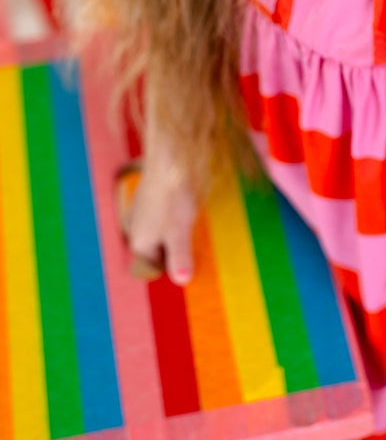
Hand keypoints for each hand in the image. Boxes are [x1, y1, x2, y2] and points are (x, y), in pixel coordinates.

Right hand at [122, 155, 197, 285]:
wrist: (168, 158)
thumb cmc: (172, 198)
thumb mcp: (179, 233)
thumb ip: (180, 258)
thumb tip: (182, 281)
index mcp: (140, 242)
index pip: (153, 266)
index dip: (172, 267)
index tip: (190, 265)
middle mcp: (137, 227)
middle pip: (156, 249)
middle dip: (175, 249)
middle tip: (195, 246)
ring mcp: (143, 210)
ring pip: (160, 230)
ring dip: (176, 231)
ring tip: (193, 227)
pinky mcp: (152, 194)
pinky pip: (163, 213)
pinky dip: (175, 215)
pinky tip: (188, 208)